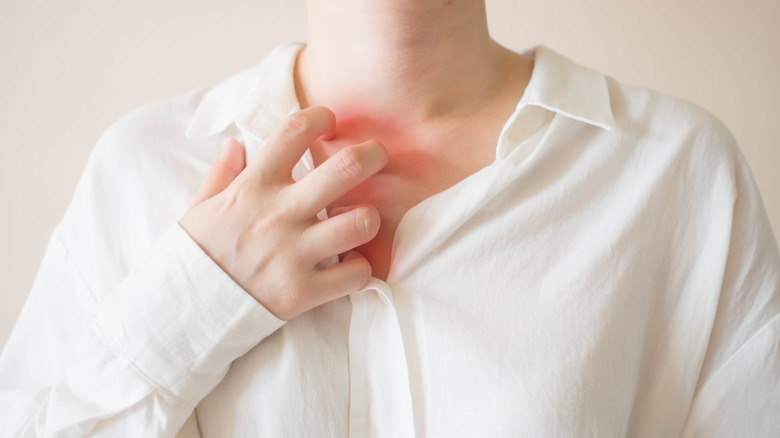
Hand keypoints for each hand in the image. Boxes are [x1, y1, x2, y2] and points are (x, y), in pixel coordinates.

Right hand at [178, 106, 386, 320]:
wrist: (179, 313)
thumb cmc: (193, 256)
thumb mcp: (199, 208)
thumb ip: (222, 174)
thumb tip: (236, 143)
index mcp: (253, 187)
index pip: (294, 132)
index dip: (320, 117)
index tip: (329, 121)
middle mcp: (279, 214)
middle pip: (347, 169)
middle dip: (372, 154)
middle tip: (376, 156)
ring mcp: (294, 253)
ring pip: (362, 221)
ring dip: (367, 218)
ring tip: (358, 221)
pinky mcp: (303, 292)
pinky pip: (356, 273)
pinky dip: (359, 267)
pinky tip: (347, 264)